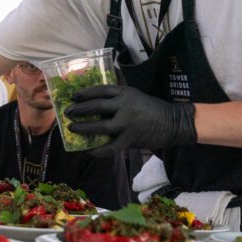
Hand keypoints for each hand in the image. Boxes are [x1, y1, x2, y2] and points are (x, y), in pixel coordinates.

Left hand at [64, 85, 196, 155]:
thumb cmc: (153, 108)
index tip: (73, 96)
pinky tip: (89, 150)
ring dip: (83, 128)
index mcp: (125, 92)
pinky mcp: (131, 139)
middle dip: (79, 109)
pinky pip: (110, 146)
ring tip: (72, 128)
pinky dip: (98, 149)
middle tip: (68, 112)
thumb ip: (118, 97)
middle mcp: (125, 105)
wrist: (173, 122)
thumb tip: (96, 101)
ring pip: (100, 126)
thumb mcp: (135, 95)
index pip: (100, 90)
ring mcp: (127, 122)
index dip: (85, 93)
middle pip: (96, 106)